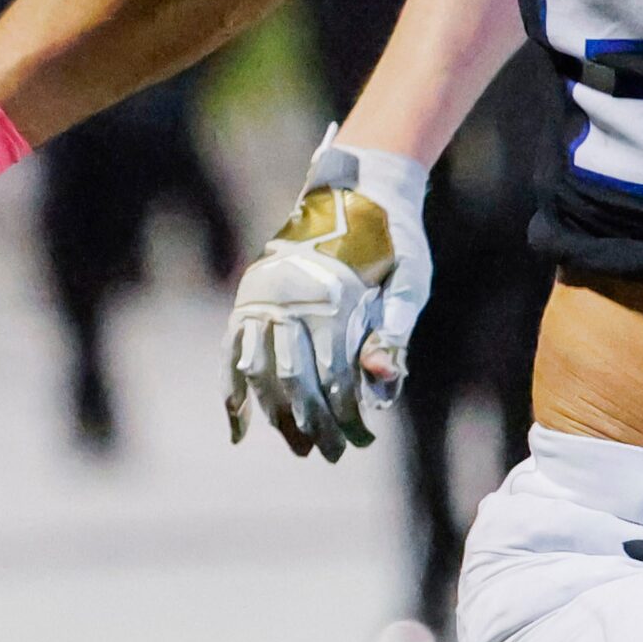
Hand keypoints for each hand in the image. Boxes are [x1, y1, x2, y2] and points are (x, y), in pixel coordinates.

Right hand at [225, 130, 432, 460]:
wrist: (362, 187)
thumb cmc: (395, 240)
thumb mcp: (409, 280)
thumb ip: (394, 331)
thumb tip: (380, 383)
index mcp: (333, 297)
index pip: (334, 375)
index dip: (345, 414)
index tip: (360, 440)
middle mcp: (291, 299)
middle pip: (295, 381)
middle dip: (312, 423)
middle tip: (327, 454)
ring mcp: (266, 298)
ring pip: (261, 373)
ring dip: (276, 414)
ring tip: (295, 444)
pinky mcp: (252, 296)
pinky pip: (234, 350)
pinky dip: (235, 388)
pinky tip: (239, 423)